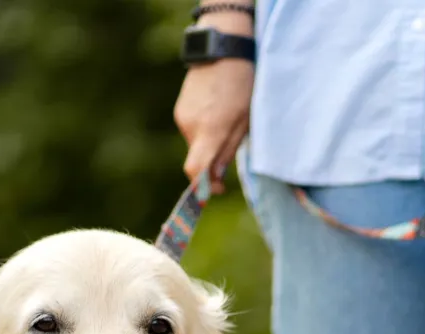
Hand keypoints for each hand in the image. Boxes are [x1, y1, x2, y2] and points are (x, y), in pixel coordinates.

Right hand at [172, 14, 254, 194]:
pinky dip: (204, 131)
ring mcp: (182, 117)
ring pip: (196, 145)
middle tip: (232, 150)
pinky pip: (192, 131)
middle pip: (199, 159)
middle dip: (213, 163)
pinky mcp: (180, 110)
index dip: (202, 188)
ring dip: (210, 144)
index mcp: (210, 130)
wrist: (222, 48)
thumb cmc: (243, 84)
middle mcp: (191, 127)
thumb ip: (228, 150)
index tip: (213, 193)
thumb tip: (215, 179)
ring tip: (228, 122)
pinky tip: (218, 113)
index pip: (195, 171)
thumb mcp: (245, 120)